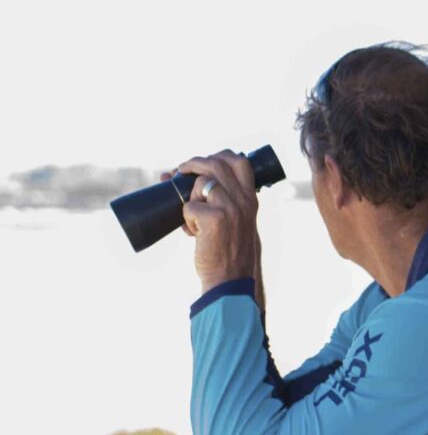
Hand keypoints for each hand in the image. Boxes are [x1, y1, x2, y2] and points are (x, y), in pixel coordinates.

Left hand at [171, 150, 261, 293]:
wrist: (230, 278)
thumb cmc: (227, 251)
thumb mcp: (235, 221)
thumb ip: (220, 201)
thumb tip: (170, 177)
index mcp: (251, 199)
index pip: (240, 162)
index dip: (219, 155)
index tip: (204, 162)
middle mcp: (244, 200)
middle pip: (217, 163)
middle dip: (194, 163)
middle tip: (180, 171)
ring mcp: (230, 208)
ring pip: (200, 183)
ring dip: (189, 197)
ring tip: (193, 218)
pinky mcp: (214, 219)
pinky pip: (188, 206)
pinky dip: (185, 220)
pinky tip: (193, 234)